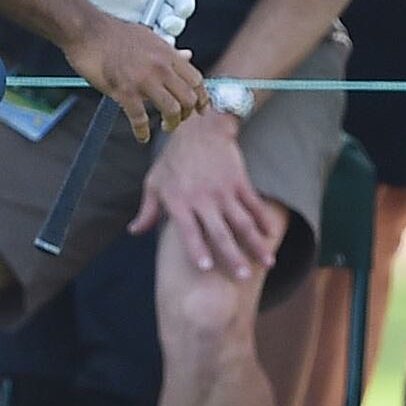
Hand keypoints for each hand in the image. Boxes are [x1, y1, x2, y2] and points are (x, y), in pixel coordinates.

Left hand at [45, 0, 196, 38]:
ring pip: (160, 35)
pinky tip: (142, 46)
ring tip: (157, 36)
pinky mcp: (121, 28)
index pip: (181, 0)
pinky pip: (140, 43)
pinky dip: (146, 48)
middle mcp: (150, 2)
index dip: (184, 7)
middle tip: (166, 23)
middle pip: (175, 20)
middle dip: (175, 24)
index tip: (179, 10)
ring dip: (164, 40)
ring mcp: (136, 17)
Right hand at [72, 13, 204, 140]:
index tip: (202, 109)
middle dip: (187, 114)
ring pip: (171, 110)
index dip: (202, 98)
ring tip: (165, 127)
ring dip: (171, 124)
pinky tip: (142, 136)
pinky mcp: (124, 90)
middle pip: (188, 98)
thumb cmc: (115, 34)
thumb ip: (169, 51)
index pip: (196, 80)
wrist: (88, 31)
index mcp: (167, 54)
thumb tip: (187, 56)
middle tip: (179, 120)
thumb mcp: (150, 38)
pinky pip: (140, 118)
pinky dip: (142, 131)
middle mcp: (160, 67)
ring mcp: (143, 79)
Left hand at [133, 111, 282, 277]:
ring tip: (268, 262)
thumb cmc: (173, 159)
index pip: (189, 231)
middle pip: (220, 232)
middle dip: (232, 256)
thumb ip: (147, 211)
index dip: (198, 250)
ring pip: (242, 222)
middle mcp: (204, 199)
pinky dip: (263, 220)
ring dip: (256, 243)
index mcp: (180, 202)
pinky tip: (271, 235)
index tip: (207, 269)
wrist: (200, 128)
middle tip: (242, 277)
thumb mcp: (153, 183)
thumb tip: (134, 232)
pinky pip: (254, 204)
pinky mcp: (239, 182)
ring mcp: (224, 191)